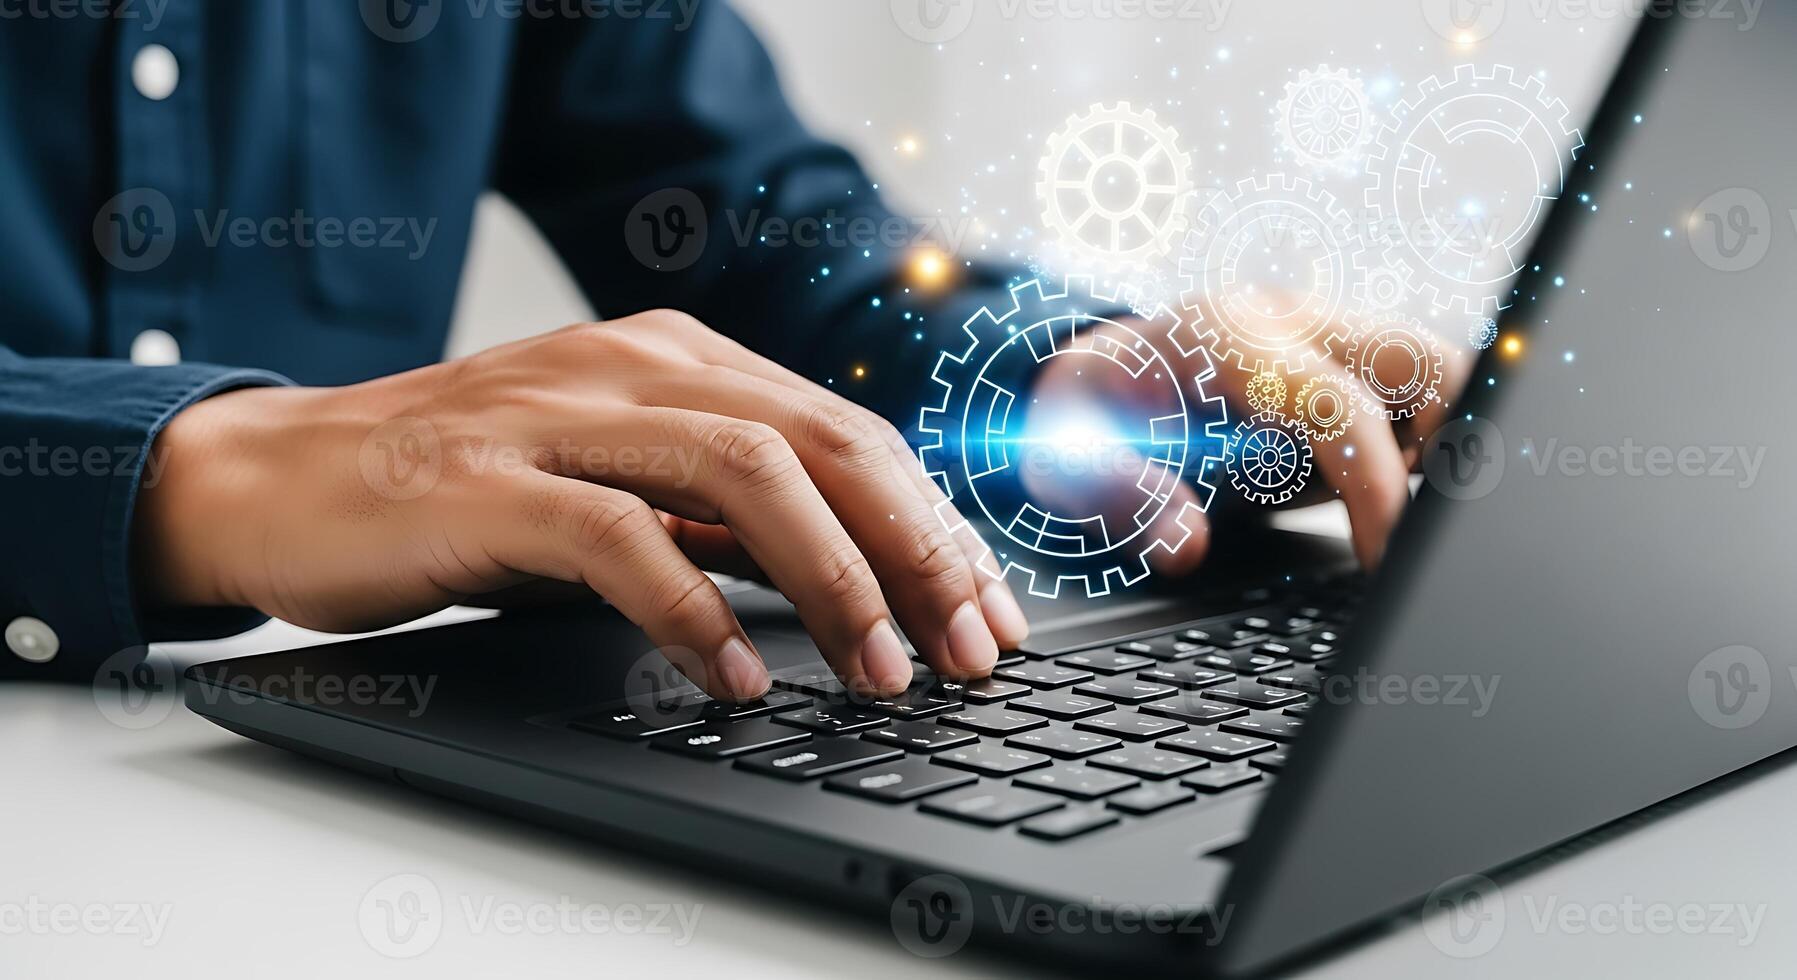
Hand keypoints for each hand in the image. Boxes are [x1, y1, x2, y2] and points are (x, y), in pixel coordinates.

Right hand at [133, 311, 1028, 700]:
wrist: (281, 477)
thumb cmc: (464, 491)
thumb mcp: (620, 484)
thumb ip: (722, 513)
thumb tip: (854, 575)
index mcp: (680, 359)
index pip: (848, 433)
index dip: (936, 524)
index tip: (992, 614)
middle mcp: (634, 366)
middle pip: (823, 441)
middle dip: (918, 550)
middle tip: (973, 650)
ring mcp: (557, 414)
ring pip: (744, 471)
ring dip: (834, 578)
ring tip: (882, 670)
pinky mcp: (485, 482)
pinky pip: (617, 537)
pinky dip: (693, 613)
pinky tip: (738, 678)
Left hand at [1028, 310, 1473, 570]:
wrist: (1095, 375)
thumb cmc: (1086, 413)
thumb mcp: (1069, 456)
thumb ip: (1124, 496)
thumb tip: (1187, 546)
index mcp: (1229, 336)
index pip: (1338, 407)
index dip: (1375, 487)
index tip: (1384, 560)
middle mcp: (1297, 323)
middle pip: (1430, 362)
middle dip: (1448, 448)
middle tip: (1415, 529)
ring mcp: (1333, 342)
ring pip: (1442, 378)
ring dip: (1439, 451)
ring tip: (1382, 513)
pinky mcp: (1353, 373)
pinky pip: (1423, 402)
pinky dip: (1423, 454)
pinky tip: (1376, 498)